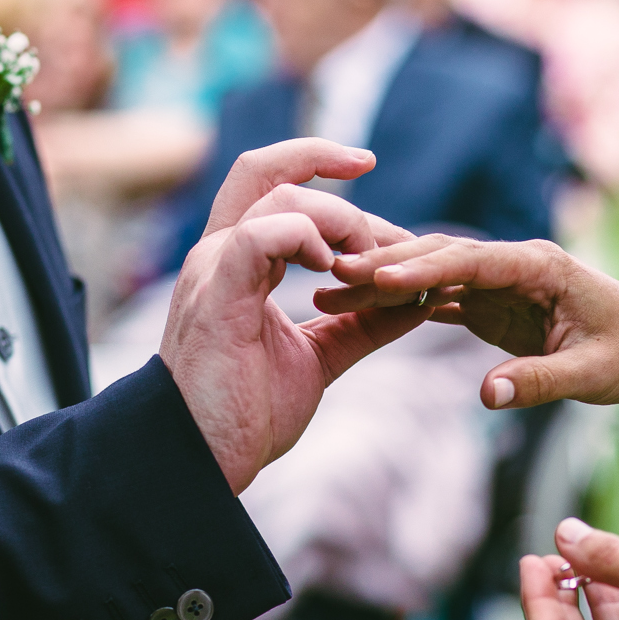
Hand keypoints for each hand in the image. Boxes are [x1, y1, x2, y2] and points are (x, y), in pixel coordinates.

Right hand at [160, 139, 428, 493]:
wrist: (201, 459)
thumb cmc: (246, 411)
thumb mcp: (318, 357)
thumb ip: (361, 324)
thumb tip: (417, 301)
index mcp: (237, 261)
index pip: (268, 181)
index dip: (315, 160)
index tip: (364, 162)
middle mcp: (219, 254)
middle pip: (267, 170)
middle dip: (329, 167)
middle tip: (391, 231)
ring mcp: (214, 270)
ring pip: (278, 200)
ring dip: (338, 222)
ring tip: (366, 264)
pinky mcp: (218, 296)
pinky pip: (259, 236)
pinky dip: (305, 239)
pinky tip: (333, 269)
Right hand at [321, 235, 618, 408]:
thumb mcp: (592, 376)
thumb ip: (540, 383)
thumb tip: (486, 397)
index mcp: (539, 265)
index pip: (471, 260)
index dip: (422, 268)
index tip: (377, 278)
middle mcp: (514, 263)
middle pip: (439, 256)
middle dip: (385, 266)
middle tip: (331, 279)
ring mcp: (499, 280)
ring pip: (431, 273)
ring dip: (383, 283)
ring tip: (330, 295)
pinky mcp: (491, 301)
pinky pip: (438, 296)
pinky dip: (400, 303)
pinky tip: (359, 310)